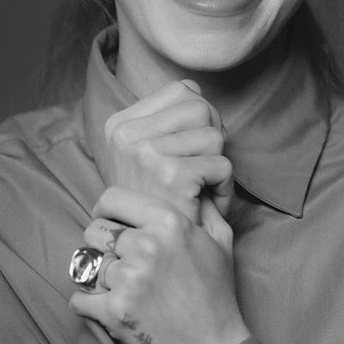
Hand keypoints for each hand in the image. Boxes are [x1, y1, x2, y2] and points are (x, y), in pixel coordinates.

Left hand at [70, 187, 250, 343]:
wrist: (214, 339)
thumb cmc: (215, 287)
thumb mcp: (219, 238)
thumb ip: (205, 208)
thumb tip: (197, 190)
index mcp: (168, 221)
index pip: (112, 198)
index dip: (106, 208)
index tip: (109, 221)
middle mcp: (146, 245)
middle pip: (95, 230)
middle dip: (102, 243)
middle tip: (116, 257)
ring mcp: (129, 278)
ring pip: (89, 264)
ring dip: (98, 274)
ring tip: (116, 283)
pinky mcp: (116, 310)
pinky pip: (80, 298)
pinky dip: (86, 302)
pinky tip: (102, 303)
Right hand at [102, 80, 232, 222]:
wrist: (155, 254)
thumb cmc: (162, 202)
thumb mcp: (152, 153)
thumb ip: (169, 118)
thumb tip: (195, 89)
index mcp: (119, 123)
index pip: (183, 89)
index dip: (199, 118)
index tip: (188, 150)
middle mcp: (125, 133)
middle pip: (200, 106)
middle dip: (212, 137)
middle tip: (200, 171)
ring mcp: (144, 152)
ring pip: (214, 134)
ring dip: (218, 164)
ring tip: (200, 189)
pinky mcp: (170, 174)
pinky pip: (222, 164)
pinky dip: (224, 187)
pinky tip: (206, 203)